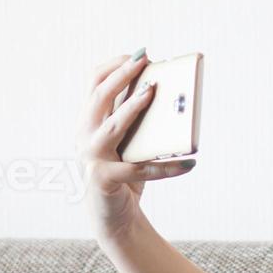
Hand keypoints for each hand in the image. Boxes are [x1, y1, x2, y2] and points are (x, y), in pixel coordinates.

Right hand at [75, 51, 196, 240]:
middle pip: (99, 97)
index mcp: (88, 121)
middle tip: (144, 60)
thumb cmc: (124, 174)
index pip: (94, 83)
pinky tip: (189, 163)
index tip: (138, 54)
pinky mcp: (103, 179)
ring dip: (132, 107)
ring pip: (112, 126)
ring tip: (154, 93)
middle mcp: (84, 135)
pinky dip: (166, 167)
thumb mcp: (129, 143)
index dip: (114, 66)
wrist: (113, 218)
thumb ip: (135, 121)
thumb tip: (163, 94)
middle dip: (122, 75)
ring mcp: (91, 157)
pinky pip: (138, 168)